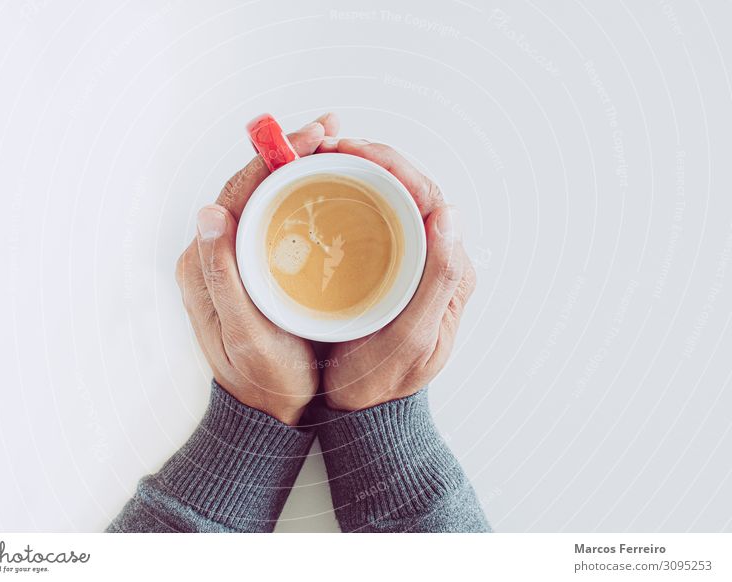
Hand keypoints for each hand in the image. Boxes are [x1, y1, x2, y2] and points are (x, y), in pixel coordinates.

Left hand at [176, 114, 339, 424]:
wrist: (268, 410)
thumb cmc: (261, 379)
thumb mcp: (243, 334)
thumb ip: (220, 277)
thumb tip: (207, 211)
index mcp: (203, 264)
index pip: (236, 193)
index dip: (273, 158)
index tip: (313, 135)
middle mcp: (214, 253)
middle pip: (251, 187)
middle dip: (289, 152)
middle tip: (331, 129)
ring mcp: (236, 257)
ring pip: (266, 197)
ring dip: (298, 167)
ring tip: (336, 146)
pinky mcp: (256, 265)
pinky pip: (276, 216)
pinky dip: (302, 192)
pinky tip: (329, 183)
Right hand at [317, 139, 475, 410]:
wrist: (366, 409)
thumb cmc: (384, 380)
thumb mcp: (412, 337)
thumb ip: (439, 278)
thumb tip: (451, 213)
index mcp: (450, 272)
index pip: (429, 199)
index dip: (394, 165)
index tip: (352, 149)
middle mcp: (436, 260)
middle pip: (411, 191)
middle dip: (374, 159)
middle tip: (329, 145)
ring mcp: (413, 262)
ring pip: (393, 200)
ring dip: (362, 171)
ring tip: (325, 156)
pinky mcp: (390, 267)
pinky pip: (377, 218)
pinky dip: (353, 195)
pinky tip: (327, 187)